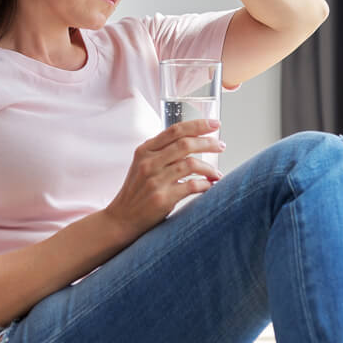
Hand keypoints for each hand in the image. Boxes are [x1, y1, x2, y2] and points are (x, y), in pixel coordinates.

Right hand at [103, 118, 224, 240]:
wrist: (121, 218)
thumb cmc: (137, 191)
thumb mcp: (142, 164)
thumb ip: (161, 152)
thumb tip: (193, 141)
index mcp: (145, 150)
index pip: (175, 130)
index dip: (198, 125)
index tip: (214, 124)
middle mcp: (149, 162)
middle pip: (186, 144)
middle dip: (208, 143)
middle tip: (221, 146)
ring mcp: (155, 180)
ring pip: (191, 164)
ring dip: (209, 168)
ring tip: (216, 173)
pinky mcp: (162, 198)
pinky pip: (192, 186)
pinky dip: (205, 185)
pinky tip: (209, 185)